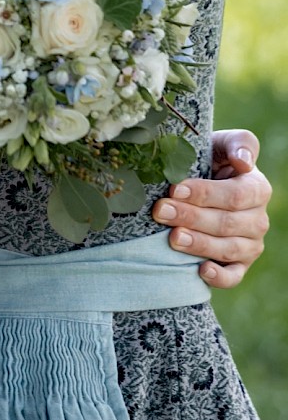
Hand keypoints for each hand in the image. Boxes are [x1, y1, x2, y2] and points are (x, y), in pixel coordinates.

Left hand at [152, 128, 269, 288]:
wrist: (196, 181)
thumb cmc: (207, 158)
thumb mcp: (221, 143)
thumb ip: (239, 144)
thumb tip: (243, 162)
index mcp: (257, 188)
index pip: (237, 195)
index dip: (206, 193)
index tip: (176, 188)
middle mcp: (258, 219)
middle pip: (228, 223)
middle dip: (191, 217)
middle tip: (161, 211)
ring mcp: (250, 244)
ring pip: (228, 249)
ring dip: (199, 244)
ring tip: (173, 237)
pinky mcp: (239, 265)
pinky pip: (234, 276)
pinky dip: (220, 276)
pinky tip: (201, 270)